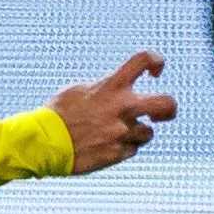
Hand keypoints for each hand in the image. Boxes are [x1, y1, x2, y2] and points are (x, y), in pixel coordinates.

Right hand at [48, 51, 176, 173]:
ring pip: (148, 133)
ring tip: (113, 133)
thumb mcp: (79, 90)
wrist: (44, 143)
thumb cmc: (57, 114)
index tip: (154, 73)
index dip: (156, 61)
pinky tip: (104, 145)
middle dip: (169, 109)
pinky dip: (122, 148)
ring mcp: (122, 133)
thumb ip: (104, 88)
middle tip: (160, 114)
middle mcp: (122, 108)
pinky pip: (131, 150)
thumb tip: (116, 89)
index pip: (144, 60)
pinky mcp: (118, 154)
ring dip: (136, 133)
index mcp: (111, 86)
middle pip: (166, 103)